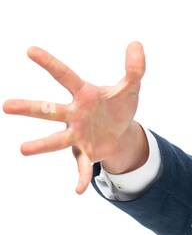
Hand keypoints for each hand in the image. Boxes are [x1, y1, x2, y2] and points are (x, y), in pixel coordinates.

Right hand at [4, 43, 146, 193]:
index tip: (30, 50)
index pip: (65, 76)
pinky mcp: (86, 152)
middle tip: (5, 106)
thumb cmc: (118, 106)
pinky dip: (80, 178)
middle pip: (49, 110)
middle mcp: (74, 114)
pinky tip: (77, 190)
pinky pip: (82, 166)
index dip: (49, 63)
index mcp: (83, 94)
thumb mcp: (131, 87)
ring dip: (41, 145)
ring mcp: (77, 135)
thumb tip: (136, 44)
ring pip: (56, 140)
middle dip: (29, 108)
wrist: (121, 132)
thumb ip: (135, 68)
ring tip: (22, 149)